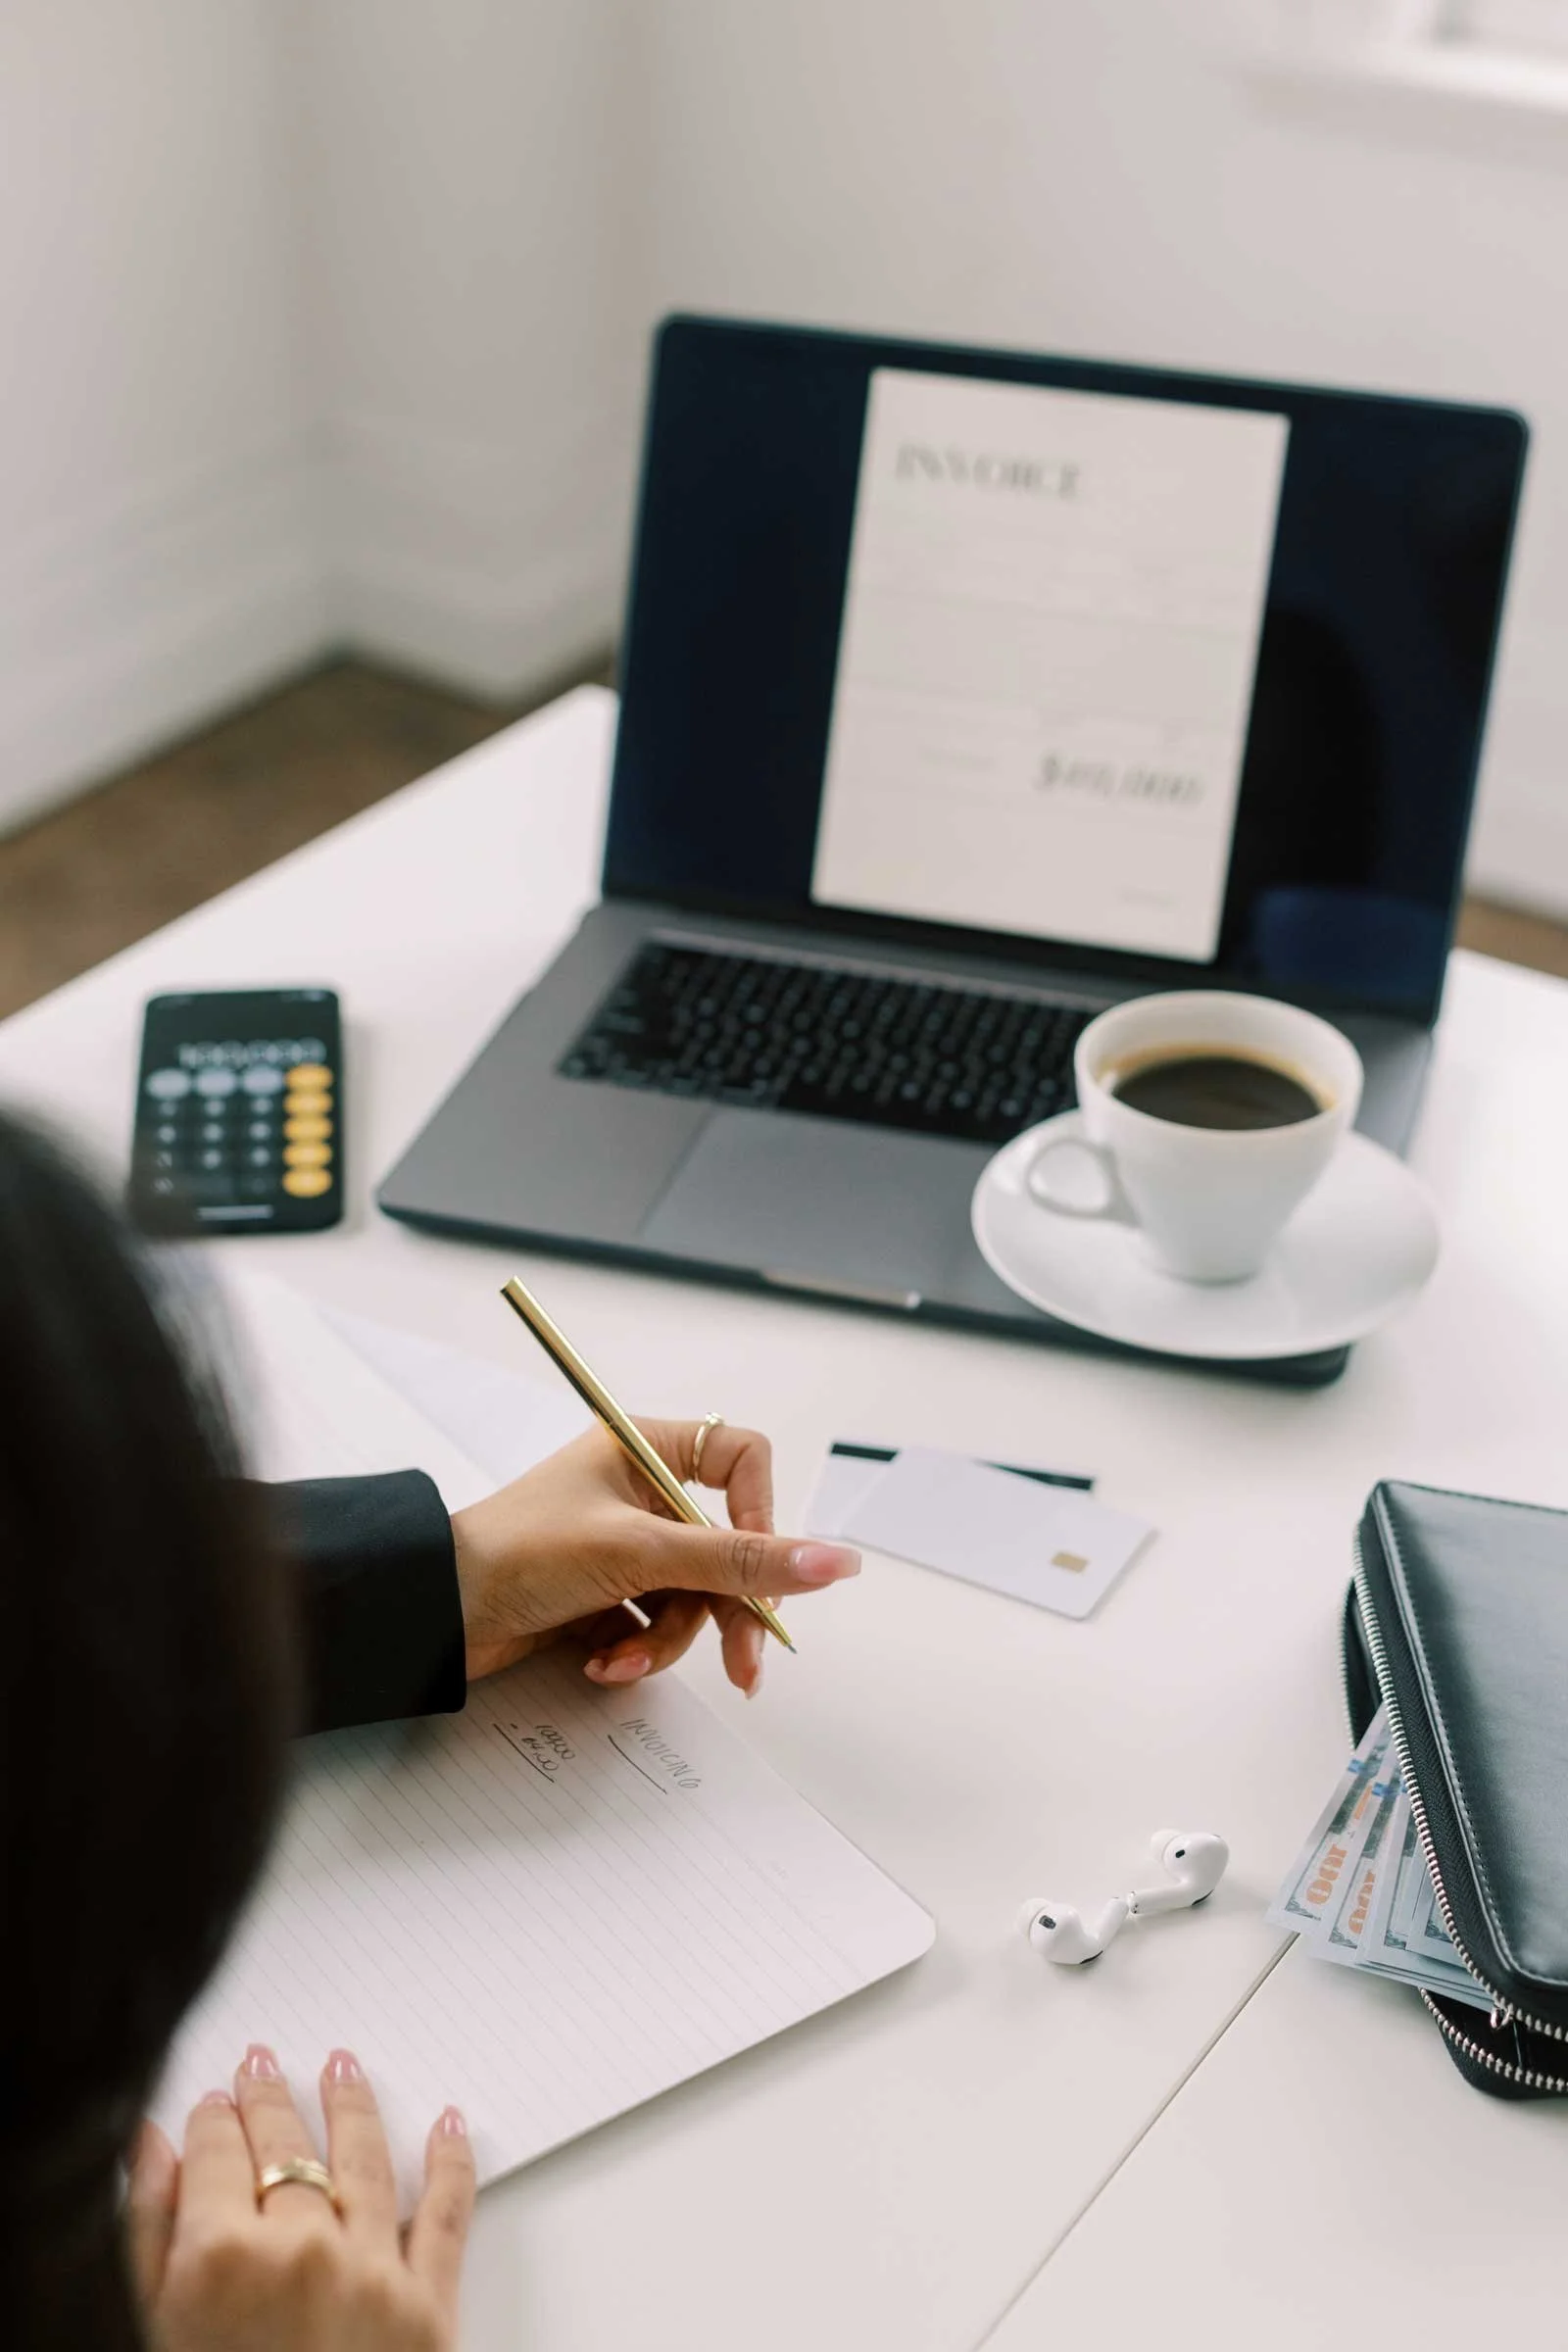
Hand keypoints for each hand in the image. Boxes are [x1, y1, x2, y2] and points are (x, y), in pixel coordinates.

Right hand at [129, 2045, 473, 2351]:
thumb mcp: (150, 2328)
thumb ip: (147, 2235)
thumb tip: (152, 2150)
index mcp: (221, 2255)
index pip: (215, 2151)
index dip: (209, 2121)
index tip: (209, 2103)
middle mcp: (304, 2247)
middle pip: (286, 2145)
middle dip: (270, 2100)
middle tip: (264, 2067)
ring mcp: (374, 2272)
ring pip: (365, 2159)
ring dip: (351, 2104)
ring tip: (344, 2066)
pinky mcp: (431, 2308)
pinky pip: (447, 2216)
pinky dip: (451, 2163)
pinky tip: (449, 2125)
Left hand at [451, 1419, 859, 1697]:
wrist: (432, 1615)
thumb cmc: (518, 1553)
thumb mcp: (642, 1553)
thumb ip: (743, 1562)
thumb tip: (835, 1560)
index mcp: (644, 1446)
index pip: (743, 1462)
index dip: (764, 1517)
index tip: (765, 1569)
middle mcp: (637, 1489)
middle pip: (727, 1546)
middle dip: (728, 1609)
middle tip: (744, 1663)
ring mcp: (621, 1545)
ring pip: (694, 1595)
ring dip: (670, 1639)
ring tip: (626, 1659)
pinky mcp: (604, 1594)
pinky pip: (656, 1623)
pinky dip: (636, 1648)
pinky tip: (600, 1662)